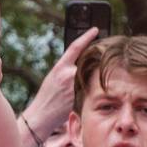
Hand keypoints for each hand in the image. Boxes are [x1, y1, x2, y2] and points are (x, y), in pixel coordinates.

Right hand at [22, 27, 97, 141]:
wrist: (41, 116)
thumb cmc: (47, 98)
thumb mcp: (54, 78)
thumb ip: (67, 70)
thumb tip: (83, 64)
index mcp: (60, 67)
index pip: (76, 47)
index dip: (87, 36)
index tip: (95, 29)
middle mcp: (67, 74)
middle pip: (88, 61)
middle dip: (96, 60)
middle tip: (105, 56)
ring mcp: (74, 86)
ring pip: (91, 76)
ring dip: (96, 78)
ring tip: (94, 82)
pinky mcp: (80, 97)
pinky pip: (91, 89)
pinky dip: (93, 89)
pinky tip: (93, 94)